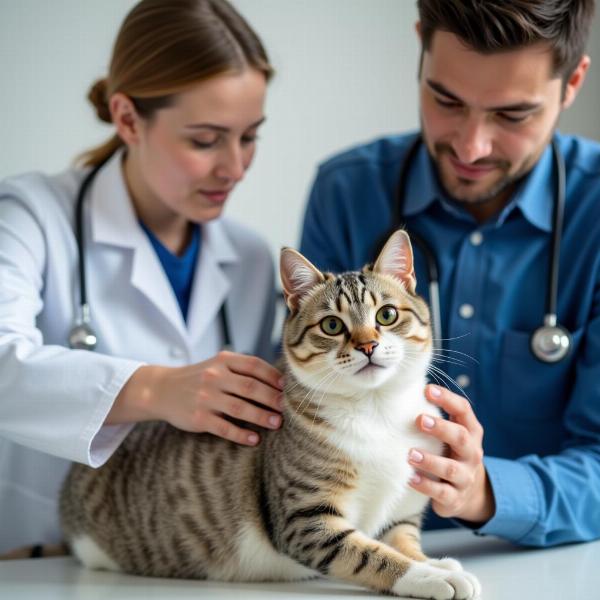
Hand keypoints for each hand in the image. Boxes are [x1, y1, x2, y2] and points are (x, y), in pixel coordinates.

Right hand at [109, 351, 283, 445]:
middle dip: (273, 398)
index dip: (273, 376)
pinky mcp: (198, 418)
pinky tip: (254, 439)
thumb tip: (280, 382)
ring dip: (262, 416)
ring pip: (240, 408)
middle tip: (289, 408)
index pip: (254, 365)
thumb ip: (242, 370)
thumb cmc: (199, 378)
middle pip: (250, 387)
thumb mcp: (217, 365)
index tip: (287, 387)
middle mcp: (214, 377)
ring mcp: (205, 398)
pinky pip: (224, 428)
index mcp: (222, 361)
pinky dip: (241, 434)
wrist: (160, 390)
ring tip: (277, 423)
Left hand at [408, 384, 494, 523]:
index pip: (463, 410)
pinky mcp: (455, 498)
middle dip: (441, 428)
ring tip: (411, 454)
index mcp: (471, 431)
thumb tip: (405, 392)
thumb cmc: (452, 452)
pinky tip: (411, 478)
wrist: (471, 493)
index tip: (427, 389)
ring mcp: (465, 476)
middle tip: (420, 420)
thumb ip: (436, 416)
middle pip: (461, 437)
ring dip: (430, 460)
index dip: (447, 399)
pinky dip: (425, 485)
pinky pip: (442, 492)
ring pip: (451, 468)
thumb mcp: (452, 433)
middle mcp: (471, 453)